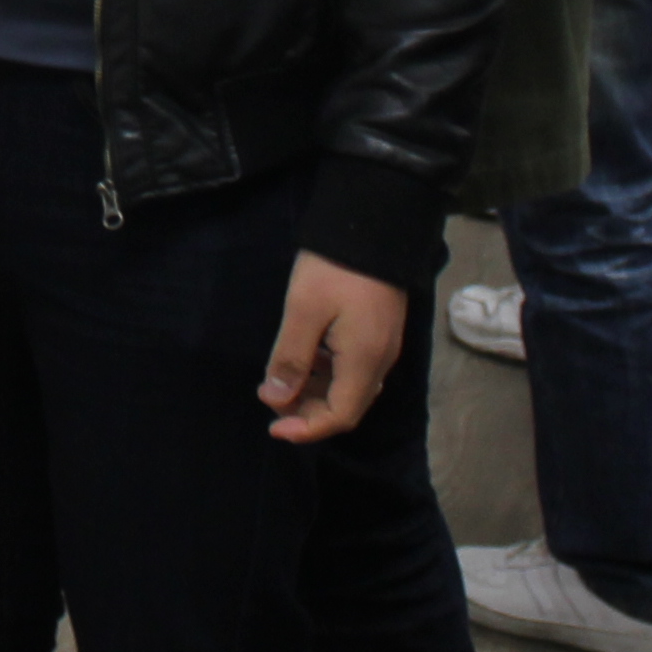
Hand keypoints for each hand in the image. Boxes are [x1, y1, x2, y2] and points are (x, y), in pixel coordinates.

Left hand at [259, 255, 405, 442]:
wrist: (373, 223)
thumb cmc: (335, 267)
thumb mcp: (304, 311)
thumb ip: (291, 358)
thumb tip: (276, 400)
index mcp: (365, 361)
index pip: (340, 416)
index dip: (306, 429)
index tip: (272, 428)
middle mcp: (380, 360)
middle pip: (345, 405)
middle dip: (306, 411)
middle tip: (270, 397)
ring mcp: (382, 345)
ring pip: (349, 387)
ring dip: (314, 391)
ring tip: (280, 378)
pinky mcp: (377, 330)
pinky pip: (352, 367)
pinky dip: (325, 372)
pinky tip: (303, 357)